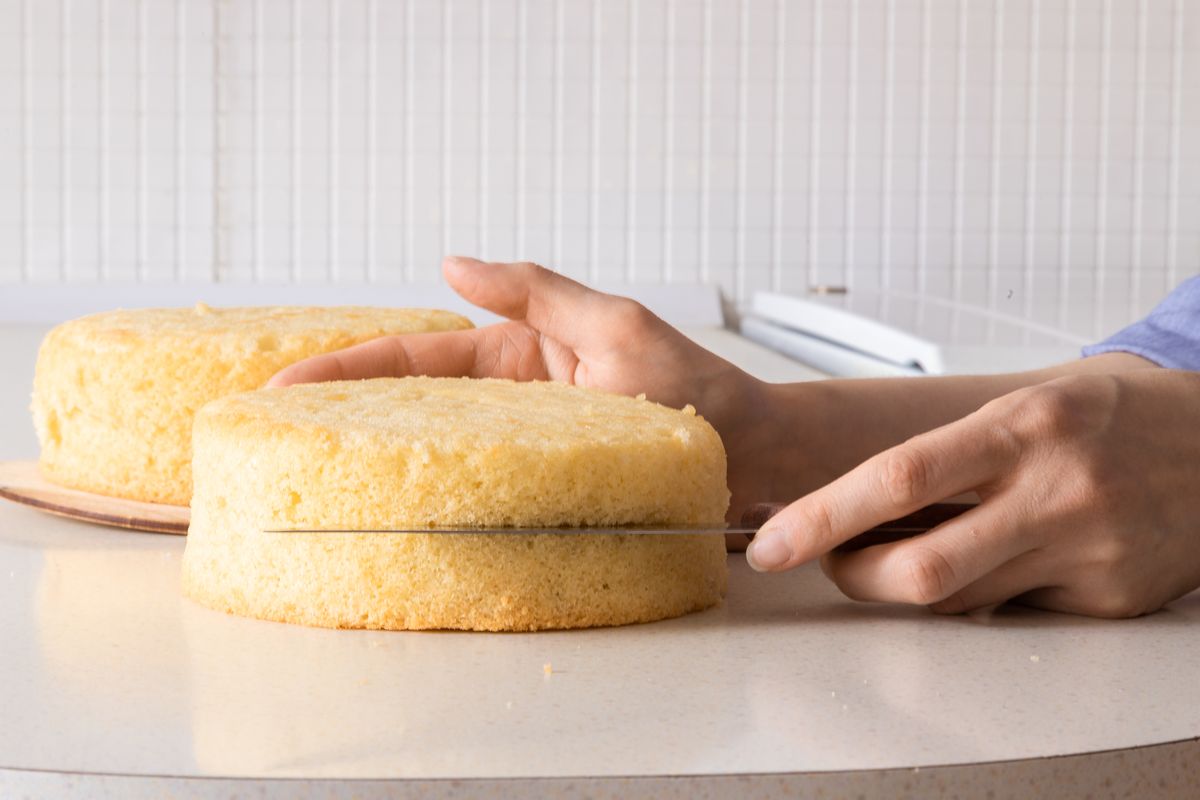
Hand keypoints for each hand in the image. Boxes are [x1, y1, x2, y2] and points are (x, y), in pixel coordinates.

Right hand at [270, 256, 778, 525]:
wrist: (760, 460)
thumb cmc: (703, 390)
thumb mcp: (621, 326)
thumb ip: (539, 293)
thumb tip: (453, 266)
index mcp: (521, 357)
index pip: (416, 360)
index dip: (346, 370)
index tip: (282, 383)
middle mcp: (516, 406)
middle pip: (412, 411)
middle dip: (341, 419)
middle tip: (269, 438)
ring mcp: (529, 455)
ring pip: (439, 459)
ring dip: (378, 469)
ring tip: (309, 487)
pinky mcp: (548, 498)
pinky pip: (482, 501)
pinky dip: (439, 511)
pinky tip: (401, 529)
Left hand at [746, 369, 1199, 617]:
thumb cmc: (1105, 419)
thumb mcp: (1026, 406)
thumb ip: (950, 453)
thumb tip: (853, 503)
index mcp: (1024, 425)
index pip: (900, 476)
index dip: (822, 517)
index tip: (771, 543)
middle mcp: (1056, 490)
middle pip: (919, 567)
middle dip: (852, 576)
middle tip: (830, 561)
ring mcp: (1088, 551)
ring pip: (956, 601)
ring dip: (905, 587)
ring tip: (901, 553)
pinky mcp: (1110, 599)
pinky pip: (1010, 613)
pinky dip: (979, 595)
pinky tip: (992, 561)